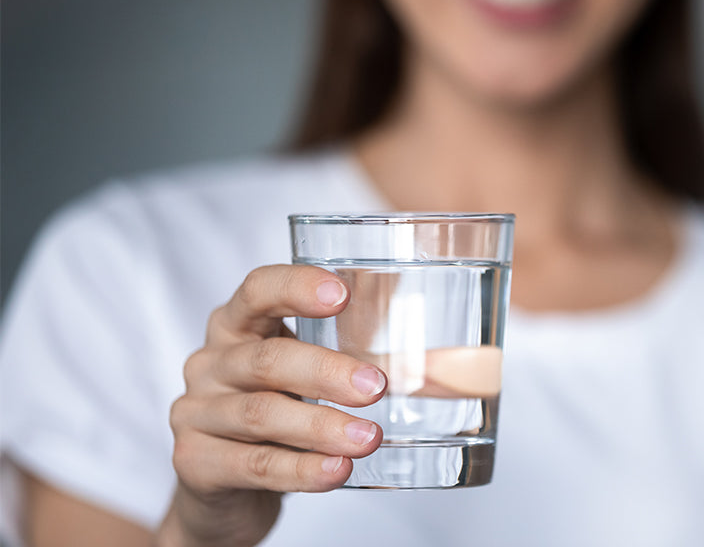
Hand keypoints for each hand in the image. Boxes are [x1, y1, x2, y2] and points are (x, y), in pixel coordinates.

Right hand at [156, 265, 386, 545]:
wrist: (222, 486)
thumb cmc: (275, 414)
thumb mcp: (299, 379)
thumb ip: (342, 360)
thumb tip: (436, 365)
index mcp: (236, 327)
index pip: (257, 291)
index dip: (296, 287)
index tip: (342, 294)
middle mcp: (210, 363)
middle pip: (266, 359)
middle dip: (326, 371)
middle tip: (378, 387)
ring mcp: (196, 413)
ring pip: (262, 414)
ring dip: (321, 426)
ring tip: (369, 438)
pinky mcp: (196, 462)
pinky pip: (255, 465)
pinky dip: (301, 469)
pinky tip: (336, 470)